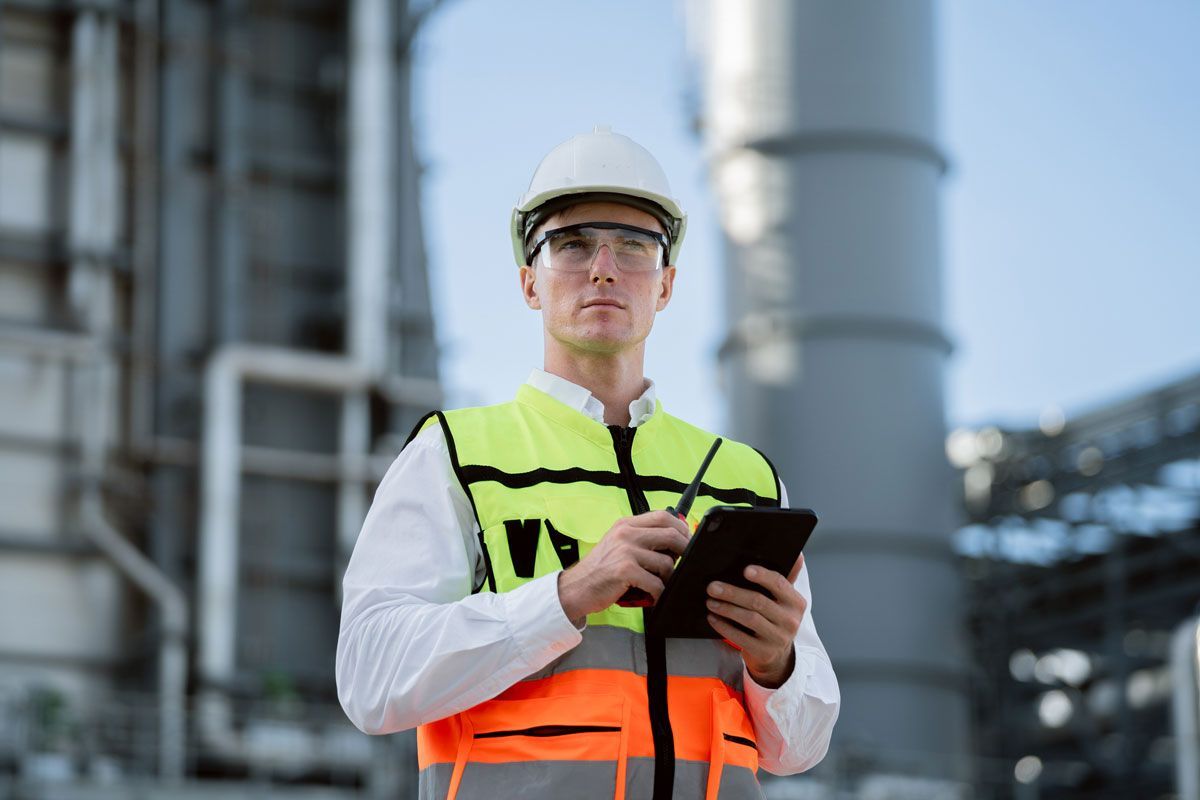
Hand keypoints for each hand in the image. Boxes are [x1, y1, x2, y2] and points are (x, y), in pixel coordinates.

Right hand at [557, 510, 689, 624]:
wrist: (575, 588)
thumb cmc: (599, 570)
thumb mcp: (618, 545)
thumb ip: (640, 538)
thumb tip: (673, 541)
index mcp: (626, 524)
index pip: (662, 515)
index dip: (680, 528)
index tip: (686, 540)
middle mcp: (626, 533)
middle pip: (670, 535)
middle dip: (685, 551)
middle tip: (686, 564)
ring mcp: (625, 551)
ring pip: (667, 562)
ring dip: (670, 578)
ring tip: (662, 585)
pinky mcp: (625, 570)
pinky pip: (656, 582)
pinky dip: (660, 593)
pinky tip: (655, 597)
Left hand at [705, 554, 806, 688]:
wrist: (778, 656)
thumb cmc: (776, 619)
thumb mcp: (784, 600)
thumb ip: (786, 577)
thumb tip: (797, 554)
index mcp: (796, 602)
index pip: (780, 584)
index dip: (763, 576)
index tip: (745, 570)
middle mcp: (791, 620)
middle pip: (759, 602)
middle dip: (733, 593)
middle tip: (712, 587)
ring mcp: (779, 638)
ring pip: (749, 619)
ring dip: (726, 609)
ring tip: (710, 601)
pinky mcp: (765, 652)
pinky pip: (741, 638)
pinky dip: (724, 627)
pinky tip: (713, 618)